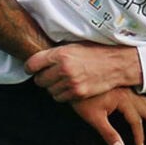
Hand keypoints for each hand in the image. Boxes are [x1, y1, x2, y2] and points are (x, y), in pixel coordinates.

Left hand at [26, 43, 141, 100]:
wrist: (115, 63)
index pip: (32, 64)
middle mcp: (64, 69)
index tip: (32, 69)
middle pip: (39, 80)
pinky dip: (62, 95)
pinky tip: (68, 87)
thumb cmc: (94, 52)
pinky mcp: (78, 94)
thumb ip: (55, 53)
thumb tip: (38, 59)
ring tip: (62, 80)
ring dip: (52, 87)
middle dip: (42, 78)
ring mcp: (71, 83)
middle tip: (49, 75)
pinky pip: (60, 98)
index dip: (30, 68)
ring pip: (49, 91)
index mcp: (60, 54)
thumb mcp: (72, 46)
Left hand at [71, 87, 145, 144]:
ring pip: (145, 101)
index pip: (136, 121)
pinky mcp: (120, 85)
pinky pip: (139, 95)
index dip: (139, 135)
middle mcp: (127, 93)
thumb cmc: (82, 98)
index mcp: (123, 100)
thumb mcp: (93, 117)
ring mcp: (125, 88)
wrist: (73, 76)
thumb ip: (108, 134)